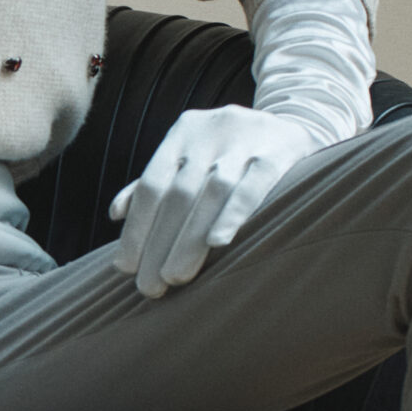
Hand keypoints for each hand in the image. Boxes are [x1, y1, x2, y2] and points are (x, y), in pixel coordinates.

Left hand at [109, 105, 316, 297]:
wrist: (295, 123)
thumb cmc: (233, 152)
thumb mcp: (194, 156)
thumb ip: (156, 182)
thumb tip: (116, 214)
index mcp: (183, 132)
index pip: (152, 185)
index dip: (136, 228)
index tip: (124, 267)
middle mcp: (211, 132)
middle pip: (178, 194)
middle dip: (159, 244)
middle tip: (149, 287)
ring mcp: (246, 140)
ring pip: (211, 194)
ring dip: (189, 240)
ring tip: (175, 278)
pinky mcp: (279, 152)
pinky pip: (254, 186)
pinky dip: (233, 214)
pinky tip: (218, 243)